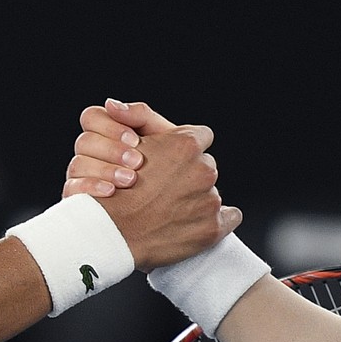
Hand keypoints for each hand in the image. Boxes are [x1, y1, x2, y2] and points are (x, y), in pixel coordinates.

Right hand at [64, 99, 173, 197]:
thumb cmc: (170, 165)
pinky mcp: (80, 198)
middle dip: (112, 150)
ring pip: (77, 164)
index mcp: (106, 133)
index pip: (92, 117)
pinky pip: (71, 189)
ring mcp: (83, 175)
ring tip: (130, 180)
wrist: (176, 203)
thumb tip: (111, 103)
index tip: (135, 140)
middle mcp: (91, 152)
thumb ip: (140, 116)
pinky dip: (90, 187)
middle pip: (84, 141)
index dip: (110, 127)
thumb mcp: (163, 137)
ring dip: (104, 169)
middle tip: (137, 162)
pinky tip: (111, 191)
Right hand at [65, 99, 240, 269]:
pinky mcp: (212, 228)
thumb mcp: (125, 142)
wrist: (109, 234)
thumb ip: (140, 118)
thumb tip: (128, 107)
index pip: (200, 135)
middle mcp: (203, 170)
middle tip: (165, 186)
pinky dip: (220, 219)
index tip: (174, 157)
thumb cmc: (114, 188)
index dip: (184, 146)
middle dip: (188, 172)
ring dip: (195, 196)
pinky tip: (201, 221)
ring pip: (210, 191)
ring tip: (169, 208)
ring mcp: (209, 200)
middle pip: (205, 164)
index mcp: (186, 146)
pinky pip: (230, 217)